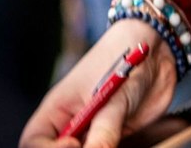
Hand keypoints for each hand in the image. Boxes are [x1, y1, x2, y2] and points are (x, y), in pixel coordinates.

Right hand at [21, 20, 175, 147]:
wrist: (156, 51)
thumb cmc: (124, 60)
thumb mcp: (113, 99)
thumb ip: (104, 132)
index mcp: (57, 110)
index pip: (33, 140)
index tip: (75, 145)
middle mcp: (71, 125)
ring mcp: (92, 133)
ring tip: (114, 142)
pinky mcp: (113, 138)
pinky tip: (126, 146)